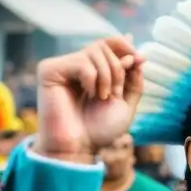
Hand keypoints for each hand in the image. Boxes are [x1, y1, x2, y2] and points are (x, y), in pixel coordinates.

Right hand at [34, 36, 144, 163]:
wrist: (79, 148)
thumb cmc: (99, 130)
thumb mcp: (125, 103)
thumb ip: (132, 79)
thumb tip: (135, 54)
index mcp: (93, 70)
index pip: (109, 42)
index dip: (127, 46)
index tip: (141, 59)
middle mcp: (77, 65)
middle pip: (105, 44)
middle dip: (118, 69)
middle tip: (115, 93)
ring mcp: (62, 66)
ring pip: (94, 51)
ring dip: (107, 76)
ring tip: (102, 97)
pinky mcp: (49, 70)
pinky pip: (81, 62)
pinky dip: (92, 78)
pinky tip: (88, 94)